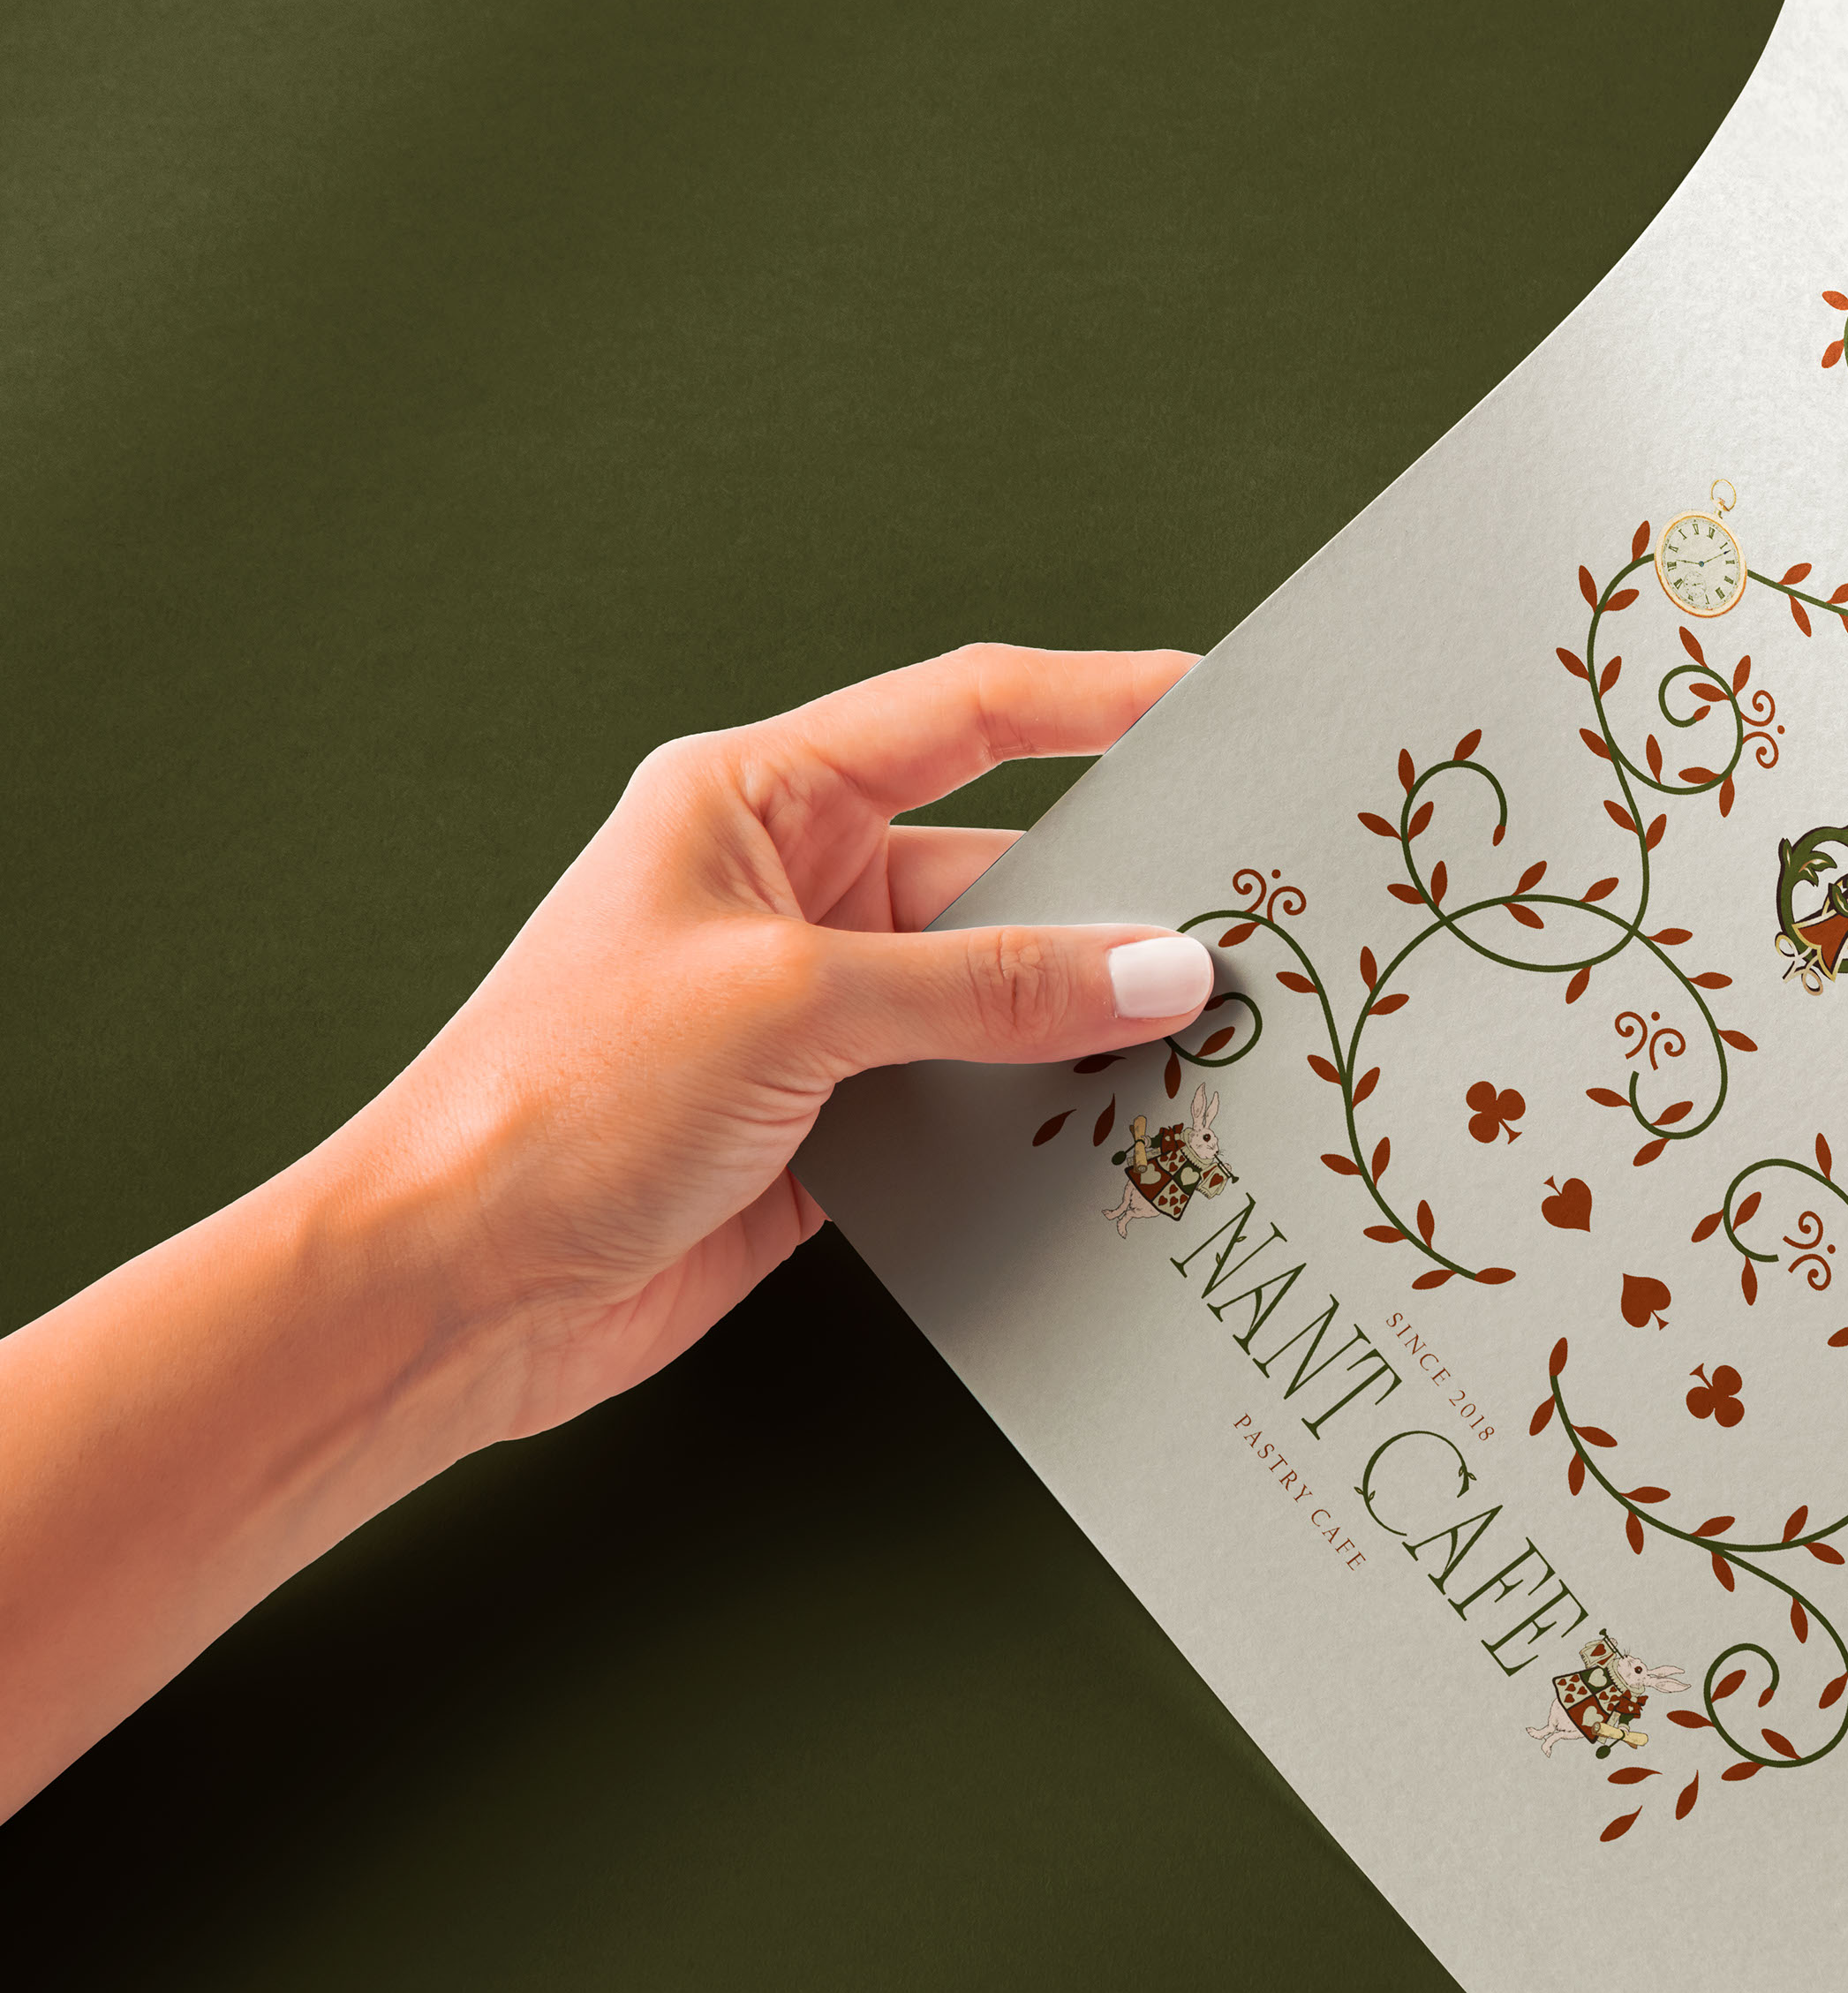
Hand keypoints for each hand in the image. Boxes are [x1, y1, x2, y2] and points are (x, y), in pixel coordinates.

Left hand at [0, 644, 1214, 1817]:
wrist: (449, 1295)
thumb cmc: (555, 1104)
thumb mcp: (793, 1006)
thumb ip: (990, 987)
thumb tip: (1159, 967)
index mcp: (755, 799)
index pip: (966, 713)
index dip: (1099, 698)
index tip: (1216, 701)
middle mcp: (791, 891)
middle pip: (1004, 865)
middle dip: (1122, 892)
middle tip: (1254, 910)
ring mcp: (813, 1012)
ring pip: (1000, 992)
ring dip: (1087, 1021)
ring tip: (1212, 1036)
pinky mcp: (830, 1124)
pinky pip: (973, 1096)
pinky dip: (1043, 1115)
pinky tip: (1121, 1132)